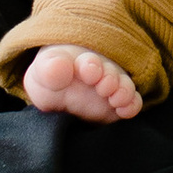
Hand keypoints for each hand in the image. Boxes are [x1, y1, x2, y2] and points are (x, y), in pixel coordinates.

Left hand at [22, 46, 142, 124]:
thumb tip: (59, 66)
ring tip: (115, 98)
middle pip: (111, 72)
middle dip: (109, 78)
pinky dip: (132, 105)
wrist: (57, 94)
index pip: (89, 61)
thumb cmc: (49, 80)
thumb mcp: (41, 74)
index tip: (87, 72)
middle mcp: (100, 73)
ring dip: (122, 91)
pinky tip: (124, 111)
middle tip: (103, 85)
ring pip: (124, 86)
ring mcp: (111, 89)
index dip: (90, 66)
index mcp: (80, 61)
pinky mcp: (118, 107)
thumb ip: (48, 69)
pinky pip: (132, 103)